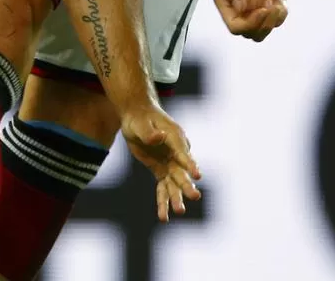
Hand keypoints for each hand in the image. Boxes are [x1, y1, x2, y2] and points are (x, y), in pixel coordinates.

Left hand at [121, 104, 201, 221]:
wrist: (136, 117)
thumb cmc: (140, 118)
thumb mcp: (140, 123)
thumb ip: (149, 132)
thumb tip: (160, 137)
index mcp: (175, 137)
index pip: (183, 152)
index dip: (190, 163)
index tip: (197, 175)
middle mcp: (176, 153)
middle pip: (183, 171)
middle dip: (188, 184)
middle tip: (195, 196)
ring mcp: (170, 163)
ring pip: (175, 184)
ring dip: (177, 197)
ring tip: (179, 211)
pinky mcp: (161, 171)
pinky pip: (163, 188)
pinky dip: (163, 202)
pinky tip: (163, 217)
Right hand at [214, 0, 290, 41]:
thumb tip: (238, 8)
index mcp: (226, 0)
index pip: (234, 26)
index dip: (248, 23)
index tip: (262, 7)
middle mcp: (239, 8)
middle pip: (248, 33)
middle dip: (262, 23)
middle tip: (271, 4)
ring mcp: (255, 8)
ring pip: (261, 32)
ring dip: (272, 22)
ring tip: (278, 3)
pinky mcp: (271, 6)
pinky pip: (275, 23)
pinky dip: (281, 15)